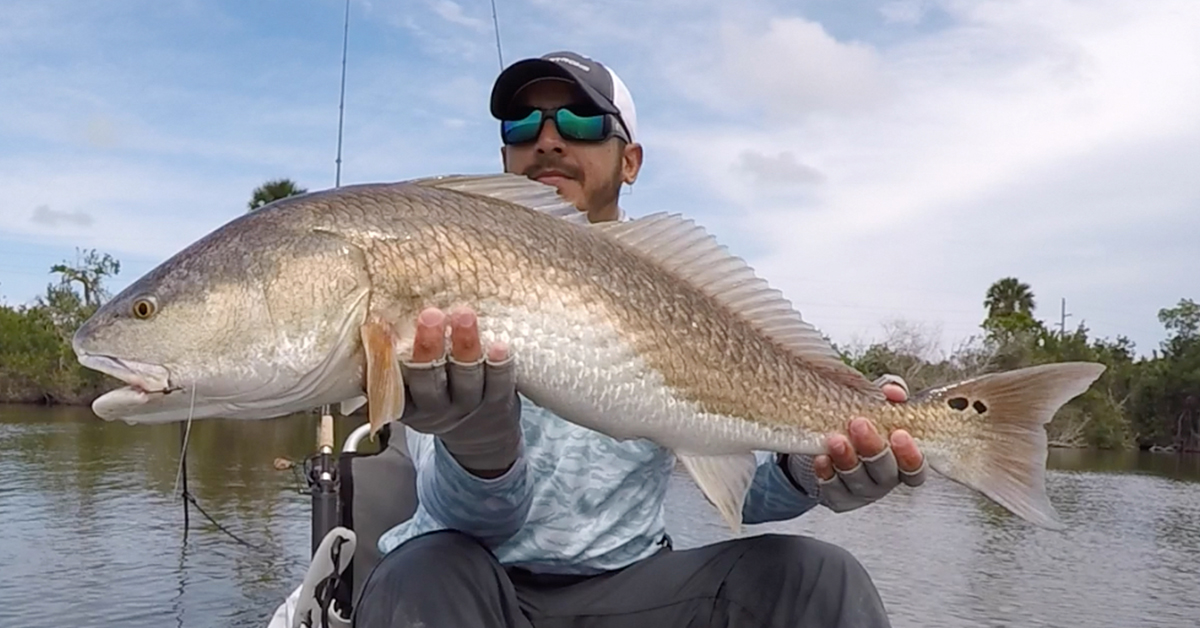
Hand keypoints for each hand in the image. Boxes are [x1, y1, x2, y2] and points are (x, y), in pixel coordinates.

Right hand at [398, 306, 521, 477]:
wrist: (481, 437)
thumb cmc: (439, 398)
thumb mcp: (411, 390)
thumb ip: (396, 365)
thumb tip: (374, 322)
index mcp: (407, 404)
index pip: (391, 383)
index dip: (385, 359)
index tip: (381, 327)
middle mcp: (436, 408)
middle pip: (429, 381)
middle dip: (428, 347)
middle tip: (430, 316)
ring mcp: (468, 405)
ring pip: (465, 379)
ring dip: (465, 346)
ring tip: (463, 316)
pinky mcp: (497, 403)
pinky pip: (499, 385)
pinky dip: (499, 365)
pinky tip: (499, 346)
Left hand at [786, 375, 927, 512]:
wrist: (824, 438)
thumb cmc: (860, 419)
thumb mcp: (876, 402)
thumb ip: (890, 393)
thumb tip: (895, 392)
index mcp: (902, 460)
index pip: (916, 468)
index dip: (911, 455)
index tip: (899, 433)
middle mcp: (885, 478)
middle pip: (886, 473)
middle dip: (873, 449)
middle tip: (859, 424)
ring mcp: (862, 491)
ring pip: (858, 481)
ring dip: (847, 459)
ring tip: (835, 439)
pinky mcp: (839, 497)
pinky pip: (833, 490)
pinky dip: (827, 473)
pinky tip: (821, 458)